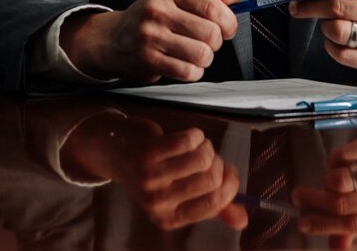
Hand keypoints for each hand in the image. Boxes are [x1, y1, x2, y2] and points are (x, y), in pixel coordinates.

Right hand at [62, 0, 243, 82]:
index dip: (228, 22)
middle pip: (210, 33)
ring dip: (204, 60)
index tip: (227, 28)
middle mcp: (157, 9)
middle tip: (206, 43)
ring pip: (202, 54)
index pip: (212, 7)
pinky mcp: (147, 59)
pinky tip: (185, 65)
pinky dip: (193, 72)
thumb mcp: (178, 0)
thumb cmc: (152, 19)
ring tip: (194, 54)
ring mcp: (150, 35)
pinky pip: (187, 72)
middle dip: (215, 43)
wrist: (112, 39)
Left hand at [62, 115, 248, 231]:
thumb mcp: (178, 194)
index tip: (227, 171)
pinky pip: (189, 140)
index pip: (215, 204)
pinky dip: (195, 134)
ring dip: (206, 146)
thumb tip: (243, 220)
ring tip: (196, 146)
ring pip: (203, 158)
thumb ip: (212, 207)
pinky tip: (188, 136)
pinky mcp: (149, 152)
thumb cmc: (153, 173)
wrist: (113, 151)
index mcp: (169, 218)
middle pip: (212, 179)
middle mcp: (159, 202)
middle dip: (218, 163)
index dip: (229, 183)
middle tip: (207, 157)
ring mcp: (152, 177)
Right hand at [292, 123, 356, 248]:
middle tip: (299, 198)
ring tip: (329, 180)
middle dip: (314, 202)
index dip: (323, 225)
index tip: (302, 223)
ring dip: (327, 181)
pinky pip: (343, 155)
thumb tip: (335, 248)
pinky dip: (333, 161)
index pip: (354, 225)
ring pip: (340, 180)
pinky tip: (338, 163)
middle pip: (343, 203)